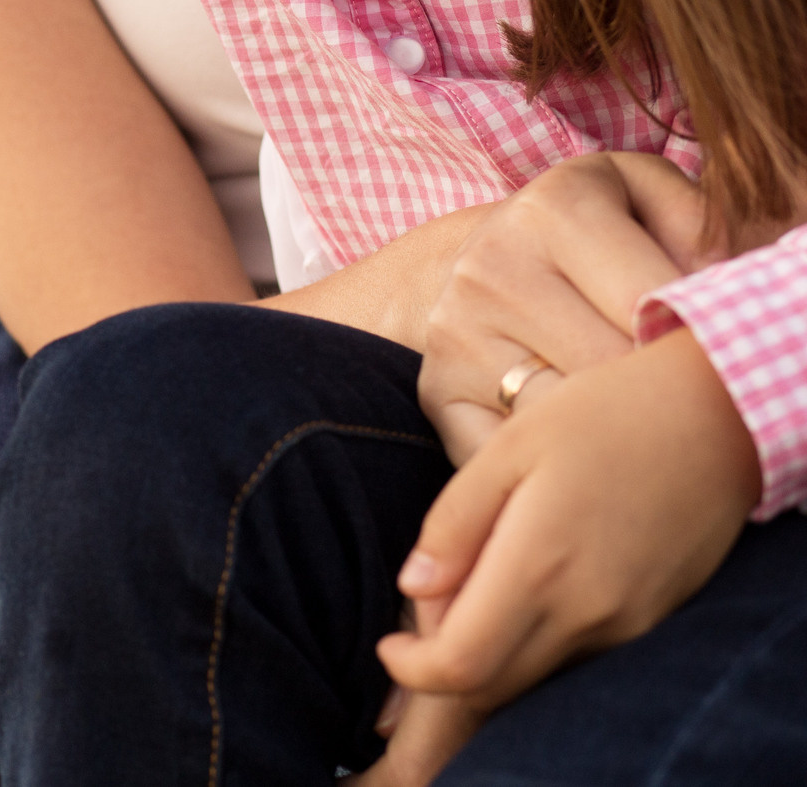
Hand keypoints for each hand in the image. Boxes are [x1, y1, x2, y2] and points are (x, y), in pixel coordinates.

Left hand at [364, 331, 759, 784]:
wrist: (716, 417)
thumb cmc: (602, 418)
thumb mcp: (507, 449)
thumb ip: (454, 523)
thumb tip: (412, 588)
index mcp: (540, 567)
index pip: (461, 665)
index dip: (411, 669)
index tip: (389, 643)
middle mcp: (589, 612)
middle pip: (496, 685)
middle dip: (445, 666)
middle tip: (428, 610)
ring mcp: (628, 625)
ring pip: (538, 676)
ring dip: (493, 656)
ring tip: (479, 585)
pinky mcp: (652, 622)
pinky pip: (579, 658)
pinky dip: (538, 644)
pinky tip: (532, 587)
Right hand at [416, 154, 716, 464]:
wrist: (488, 262)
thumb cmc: (595, 238)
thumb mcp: (647, 197)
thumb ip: (701, 226)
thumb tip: (718, 293)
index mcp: (551, 212)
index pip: (653, 301)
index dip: (699, 335)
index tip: (714, 350)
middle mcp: (493, 270)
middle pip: (612, 368)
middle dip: (662, 392)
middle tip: (688, 398)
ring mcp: (457, 337)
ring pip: (565, 421)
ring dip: (615, 435)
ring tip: (643, 424)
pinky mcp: (439, 394)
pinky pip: (515, 458)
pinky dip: (557, 466)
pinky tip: (586, 446)